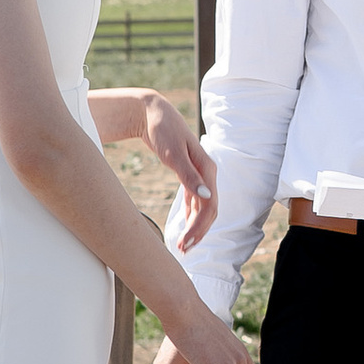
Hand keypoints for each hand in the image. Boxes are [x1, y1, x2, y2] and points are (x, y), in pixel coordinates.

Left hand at [93, 88, 218, 248]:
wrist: (152, 113)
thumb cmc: (163, 130)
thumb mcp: (173, 152)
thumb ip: (188, 175)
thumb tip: (205, 195)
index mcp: (207, 169)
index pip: (210, 204)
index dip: (200, 227)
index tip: (186, 243)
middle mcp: (207, 173)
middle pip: (209, 210)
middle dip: (199, 232)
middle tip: (184, 251)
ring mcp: (199, 175)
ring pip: (203, 207)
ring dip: (196, 227)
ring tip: (184, 246)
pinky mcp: (189, 175)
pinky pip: (195, 201)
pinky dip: (192, 216)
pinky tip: (185, 229)